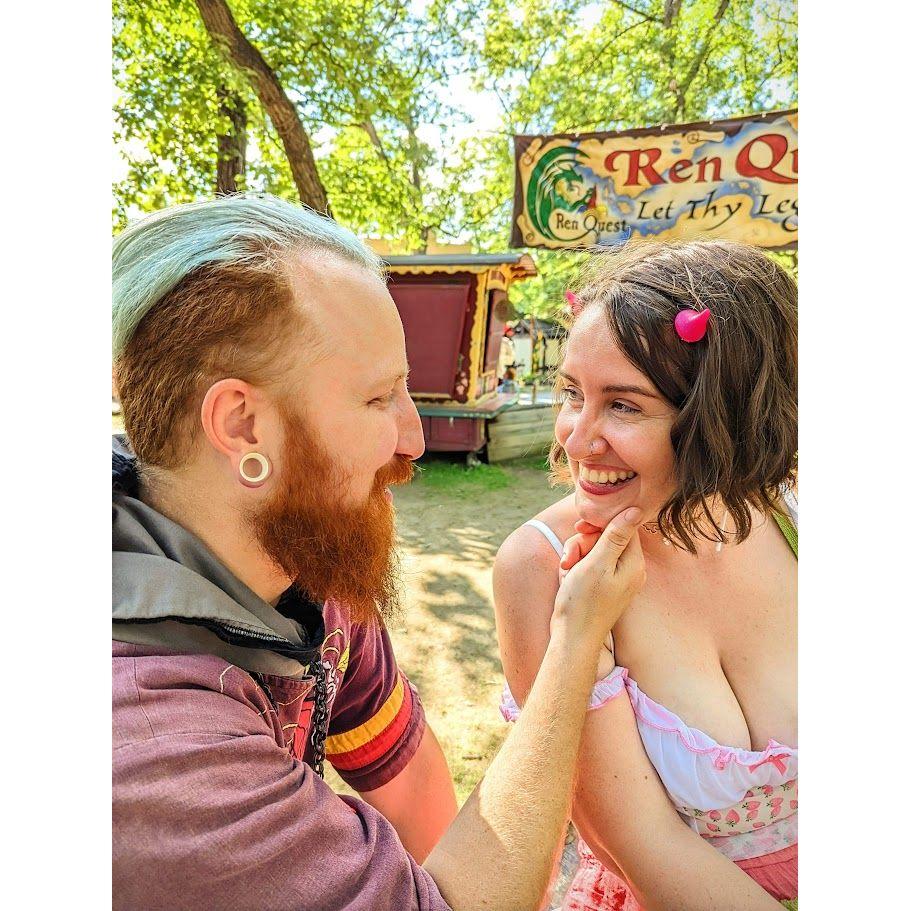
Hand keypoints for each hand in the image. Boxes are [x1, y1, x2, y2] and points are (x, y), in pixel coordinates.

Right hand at [551, 508, 644, 647]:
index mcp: (634, 563)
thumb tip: (636, 509)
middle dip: (584, 542)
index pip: (623, 526)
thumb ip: (616, 535)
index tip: (581, 530)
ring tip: (566, 569)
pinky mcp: (604, 585)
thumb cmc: (583, 602)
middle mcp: (630, 569)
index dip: (600, 524)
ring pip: (596, 549)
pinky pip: (592, 564)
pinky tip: (568, 576)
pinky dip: (578, 566)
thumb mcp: (597, 563)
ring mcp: (617, 578)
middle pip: (607, 537)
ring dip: (577, 554)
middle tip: (570, 558)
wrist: (572, 638)